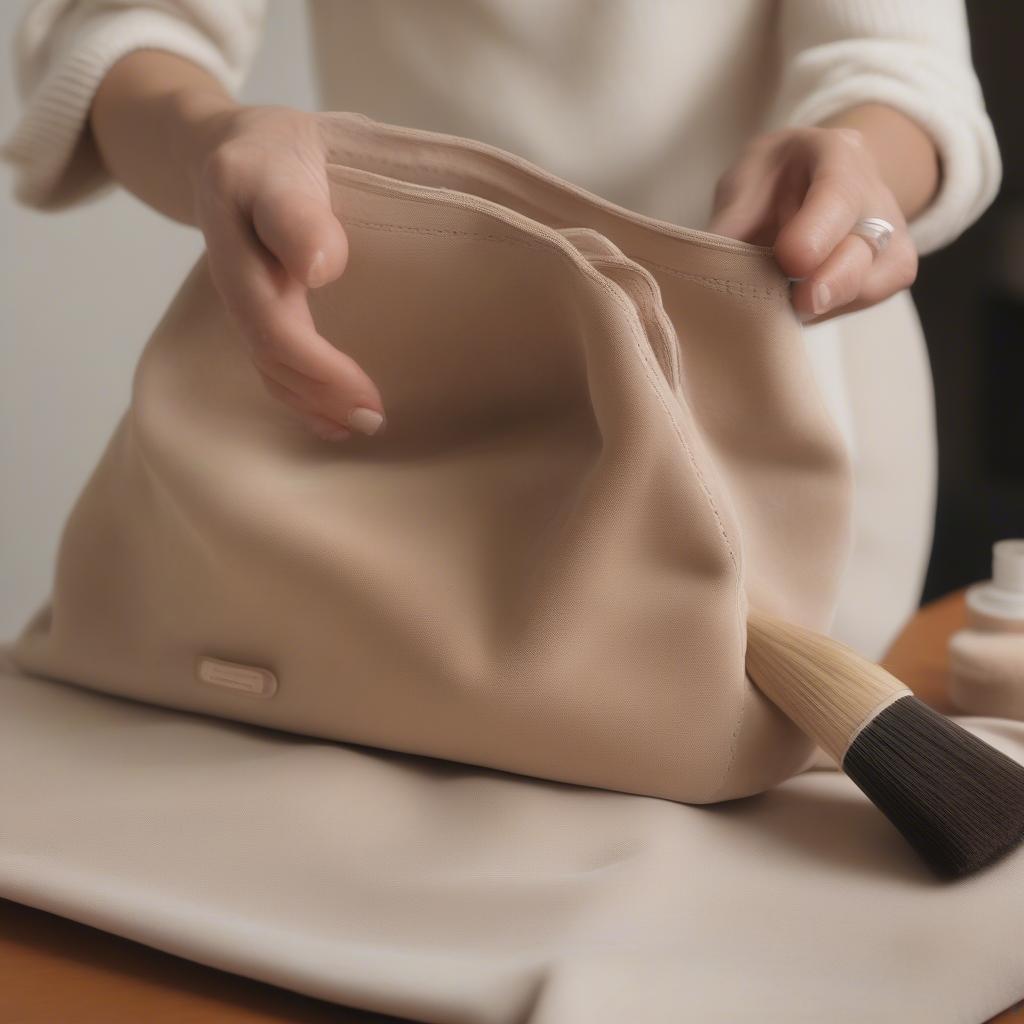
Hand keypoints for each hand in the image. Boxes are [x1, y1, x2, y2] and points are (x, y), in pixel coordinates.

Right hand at [187, 105, 383, 440]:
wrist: (226, 148)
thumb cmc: (273, 149)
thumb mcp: (285, 154)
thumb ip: (296, 210)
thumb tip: (323, 268)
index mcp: (241, 230)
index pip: (274, 320)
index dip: (319, 366)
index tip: (369, 393)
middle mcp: (234, 273)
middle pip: (271, 351)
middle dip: (324, 394)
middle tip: (376, 419)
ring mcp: (241, 296)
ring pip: (268, 365)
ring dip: (314, 404)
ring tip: (361, 425)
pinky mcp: (254, 309)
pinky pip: (269, 361)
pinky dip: (302, 396)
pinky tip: (332, 418)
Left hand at [708, 125, 919, 323]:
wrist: (810, 184)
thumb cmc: (772, 183)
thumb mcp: (744, 182)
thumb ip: (733, 219)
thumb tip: (710, 266)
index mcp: (838, 154)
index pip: (838, 194)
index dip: (817, 232)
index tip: (792, 261)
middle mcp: (874, 192)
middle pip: (864, 245)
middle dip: (831, 281)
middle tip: (798, 303)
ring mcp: (891, 234)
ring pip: (868, 281)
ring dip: (820, 302)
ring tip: (780, 298)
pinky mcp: (892, 271)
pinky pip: (864, 300)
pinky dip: (826, 311)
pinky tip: (797, 303)